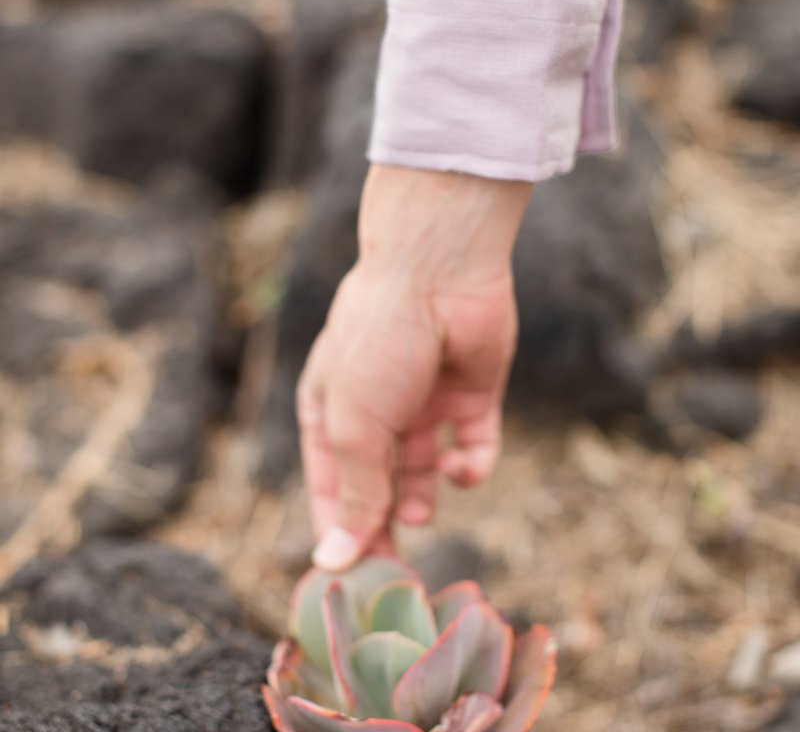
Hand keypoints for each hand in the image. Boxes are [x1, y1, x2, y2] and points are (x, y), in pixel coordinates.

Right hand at [298, 164, 531, 570]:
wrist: (439, 273)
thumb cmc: (379, 341)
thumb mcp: (354, 424)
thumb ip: (353, 491)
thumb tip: (334, 559)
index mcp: (330, 412)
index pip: (331, 488)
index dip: (340, 533)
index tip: (350, 584)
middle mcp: (377, 411)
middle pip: (379, 486)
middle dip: (386, 527)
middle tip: (396, 576)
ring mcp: (425, 404)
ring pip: (424, 474)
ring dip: (423, 499)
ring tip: (421, 509)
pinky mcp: (471, 398)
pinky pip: (472, 447)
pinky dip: (469, 466)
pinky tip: (458, 464)